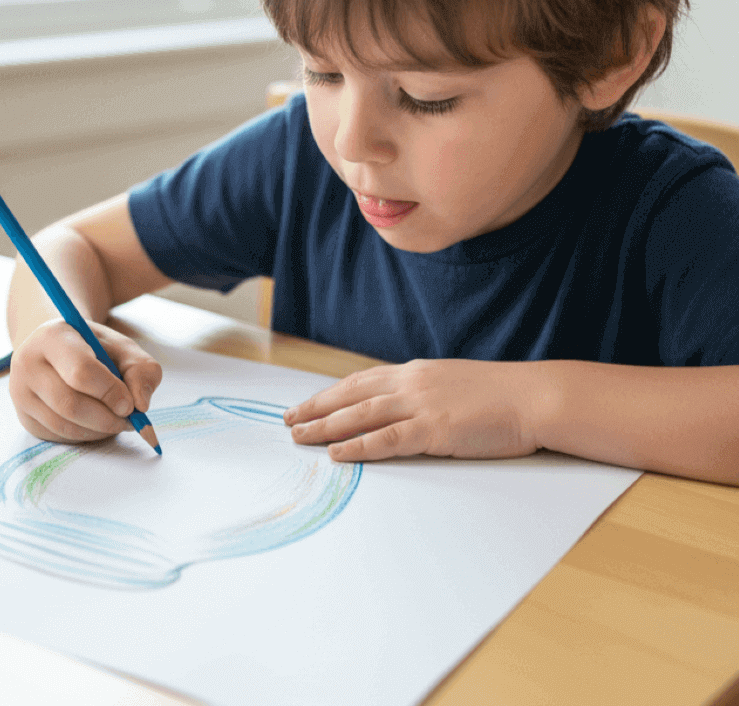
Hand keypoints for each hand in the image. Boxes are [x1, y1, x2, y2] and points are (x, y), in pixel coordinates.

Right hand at [9, 318, 162, 442]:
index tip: (130, 404)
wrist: (57, 350)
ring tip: (116, 420)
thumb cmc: (93, 348)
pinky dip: (85, 436)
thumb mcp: (122, 347)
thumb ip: (141, 369)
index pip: (80, 372)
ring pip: (64, 426)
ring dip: (98, 431)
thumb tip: (140, 404)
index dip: (110, 392)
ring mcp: (20, 393)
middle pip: (69, 404)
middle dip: (106, 419)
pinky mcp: (25, 418)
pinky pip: (59, 436)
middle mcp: (27, 364)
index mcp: (52, 337)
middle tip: (128, 419)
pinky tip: (96, 423)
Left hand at [283, 358, 539, 461]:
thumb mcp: (454, 385)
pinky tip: (336, 453)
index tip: (307, 403)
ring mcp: (422, 405)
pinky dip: (357, 446)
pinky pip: (386, 440)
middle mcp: (412, 384)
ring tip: (298, 436)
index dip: (330, 393)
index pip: (361, 381)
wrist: (536, 397)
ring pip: (360, 415)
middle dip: (315, 408)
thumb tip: (402, 407)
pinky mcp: (434, 430)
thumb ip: (425, 393)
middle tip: (288, 421)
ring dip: (324, 426)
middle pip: (350, 395)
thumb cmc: (502, 396)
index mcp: (416, 372)